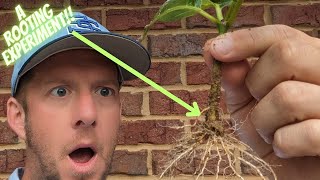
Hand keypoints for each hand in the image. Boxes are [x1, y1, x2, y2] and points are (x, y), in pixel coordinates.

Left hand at [203, 25, 319, 179]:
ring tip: (272, 132)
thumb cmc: (273, 133)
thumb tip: (214, 51)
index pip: (280, 36)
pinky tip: (287, 148)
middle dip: (256, 85)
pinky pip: (306, 133)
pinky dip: (283, 145)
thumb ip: (234, 80)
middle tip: (259, 105)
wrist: (297, 171)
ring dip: (265, 122)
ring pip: (288, 96)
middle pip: (286, 55)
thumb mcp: (247, 105)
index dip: (245, 40)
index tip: (216, 50)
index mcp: (309, 60)